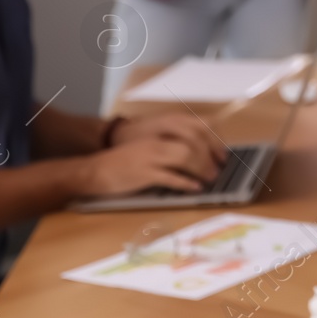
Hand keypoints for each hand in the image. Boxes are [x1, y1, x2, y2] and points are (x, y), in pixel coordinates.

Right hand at [77, 137, 220, 197]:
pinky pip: (170, 176)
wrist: (95, 170)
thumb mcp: (150, 149)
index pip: (195, 129)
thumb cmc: (124, 162)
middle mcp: (157, 141)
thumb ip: (170, 149)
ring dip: (201, 169)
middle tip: (218, 171)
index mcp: (160, 133)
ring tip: (210, 179)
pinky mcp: (144, 173)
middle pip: (193, 144)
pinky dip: (186, 182)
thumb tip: (198, 158)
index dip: (212, 141)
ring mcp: (150, 156)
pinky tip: (195, 188)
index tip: (221, 154)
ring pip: (185, 157)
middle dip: (209, 158)